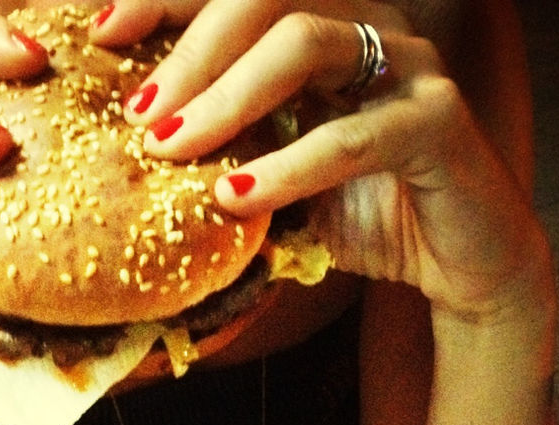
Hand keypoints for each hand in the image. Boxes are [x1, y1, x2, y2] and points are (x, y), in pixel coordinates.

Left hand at [93, 0, 549, 319]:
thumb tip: (135, 150)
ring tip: (172, 149)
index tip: (101, 32)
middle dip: (188, 50)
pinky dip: (286, 167)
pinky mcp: (438, 120)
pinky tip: (236, 198)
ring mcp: (408, 64)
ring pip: (305, 41)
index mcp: (325, 26)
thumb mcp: (277, 178)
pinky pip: (351, 133)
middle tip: (139, 115)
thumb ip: (225, 152)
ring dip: (226, 98)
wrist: (456, 265)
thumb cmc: (364, 215)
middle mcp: (368, 25)